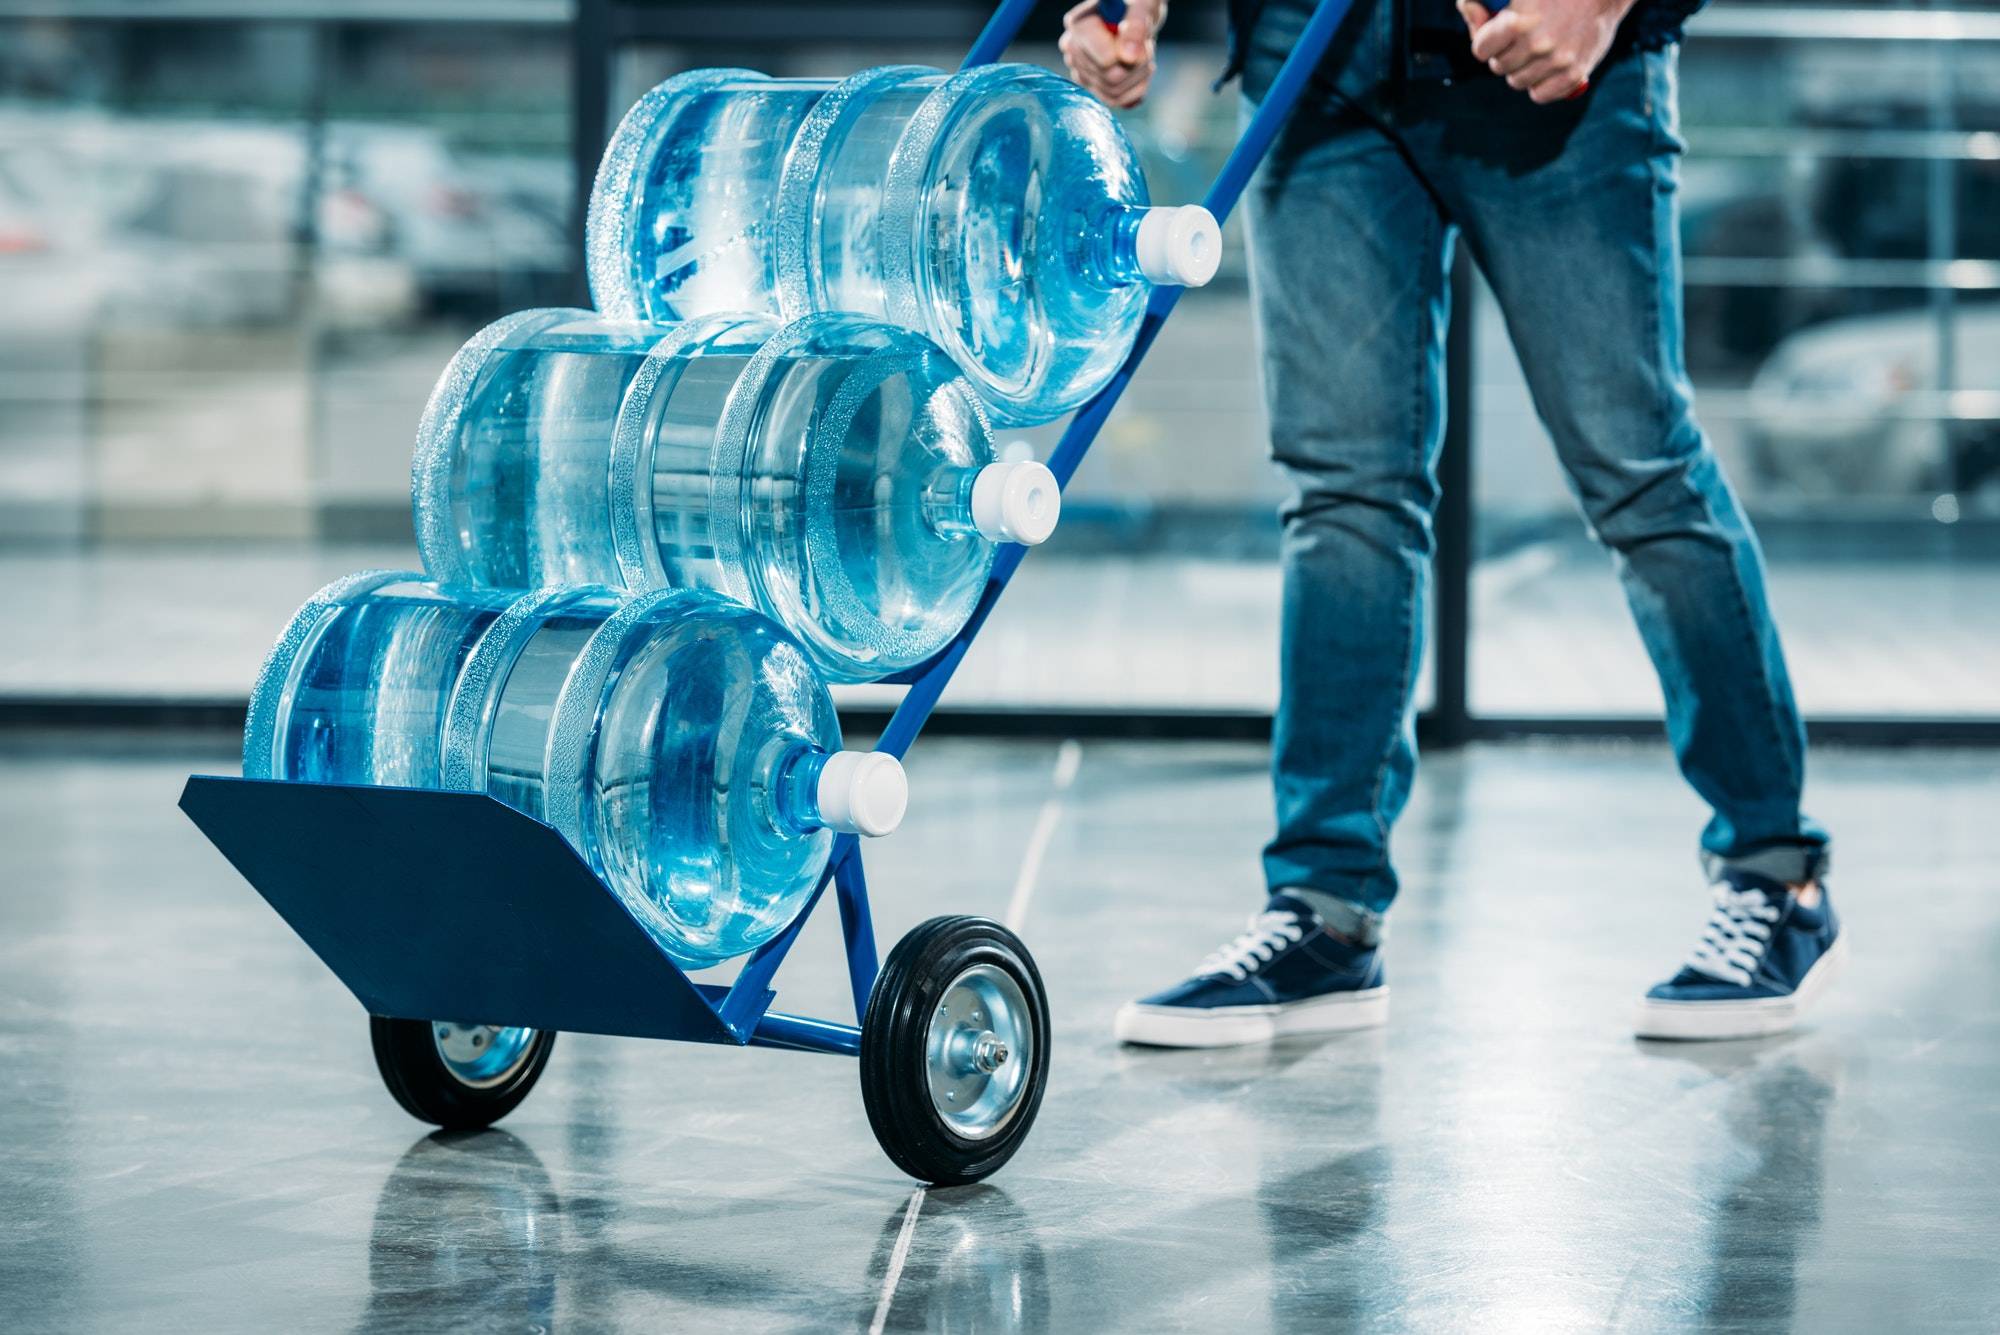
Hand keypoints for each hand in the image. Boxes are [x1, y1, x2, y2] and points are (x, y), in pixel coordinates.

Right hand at [1060, 0, 1165, 109]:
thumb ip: (1135, 28)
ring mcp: (1079, 70)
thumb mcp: (1141, 9)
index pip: (1106, 61)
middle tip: (1146, 46)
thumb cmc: (1135, 7)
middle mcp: (1073, 49)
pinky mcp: (1090, 86)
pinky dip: (1134, 91)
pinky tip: (1140, 73)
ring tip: (1144, 56)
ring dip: (1138, 78)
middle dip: (1137, 65)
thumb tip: (1129, 58)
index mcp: (1079, 24)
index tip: (1141, 39)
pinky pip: (1114, 102)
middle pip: (1111, 78)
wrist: (1132, 16)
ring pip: (1113, 93)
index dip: (1131, 55)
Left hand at [1458, 0, 1631, 104]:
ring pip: (1517, 82)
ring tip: (1538, 51)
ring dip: (1523, 69)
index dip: (1487, 41)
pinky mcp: (1574, 74)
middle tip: (1522, 40)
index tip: (1497, 34)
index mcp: (1518, 22)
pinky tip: (1548, 67)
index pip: (1480, 49)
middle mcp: (1537, 44)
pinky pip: (1539, 95)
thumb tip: (1472, 14)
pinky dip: (1540, 84)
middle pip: (1499, 67)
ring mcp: (1557, 62)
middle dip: (1506, 54)